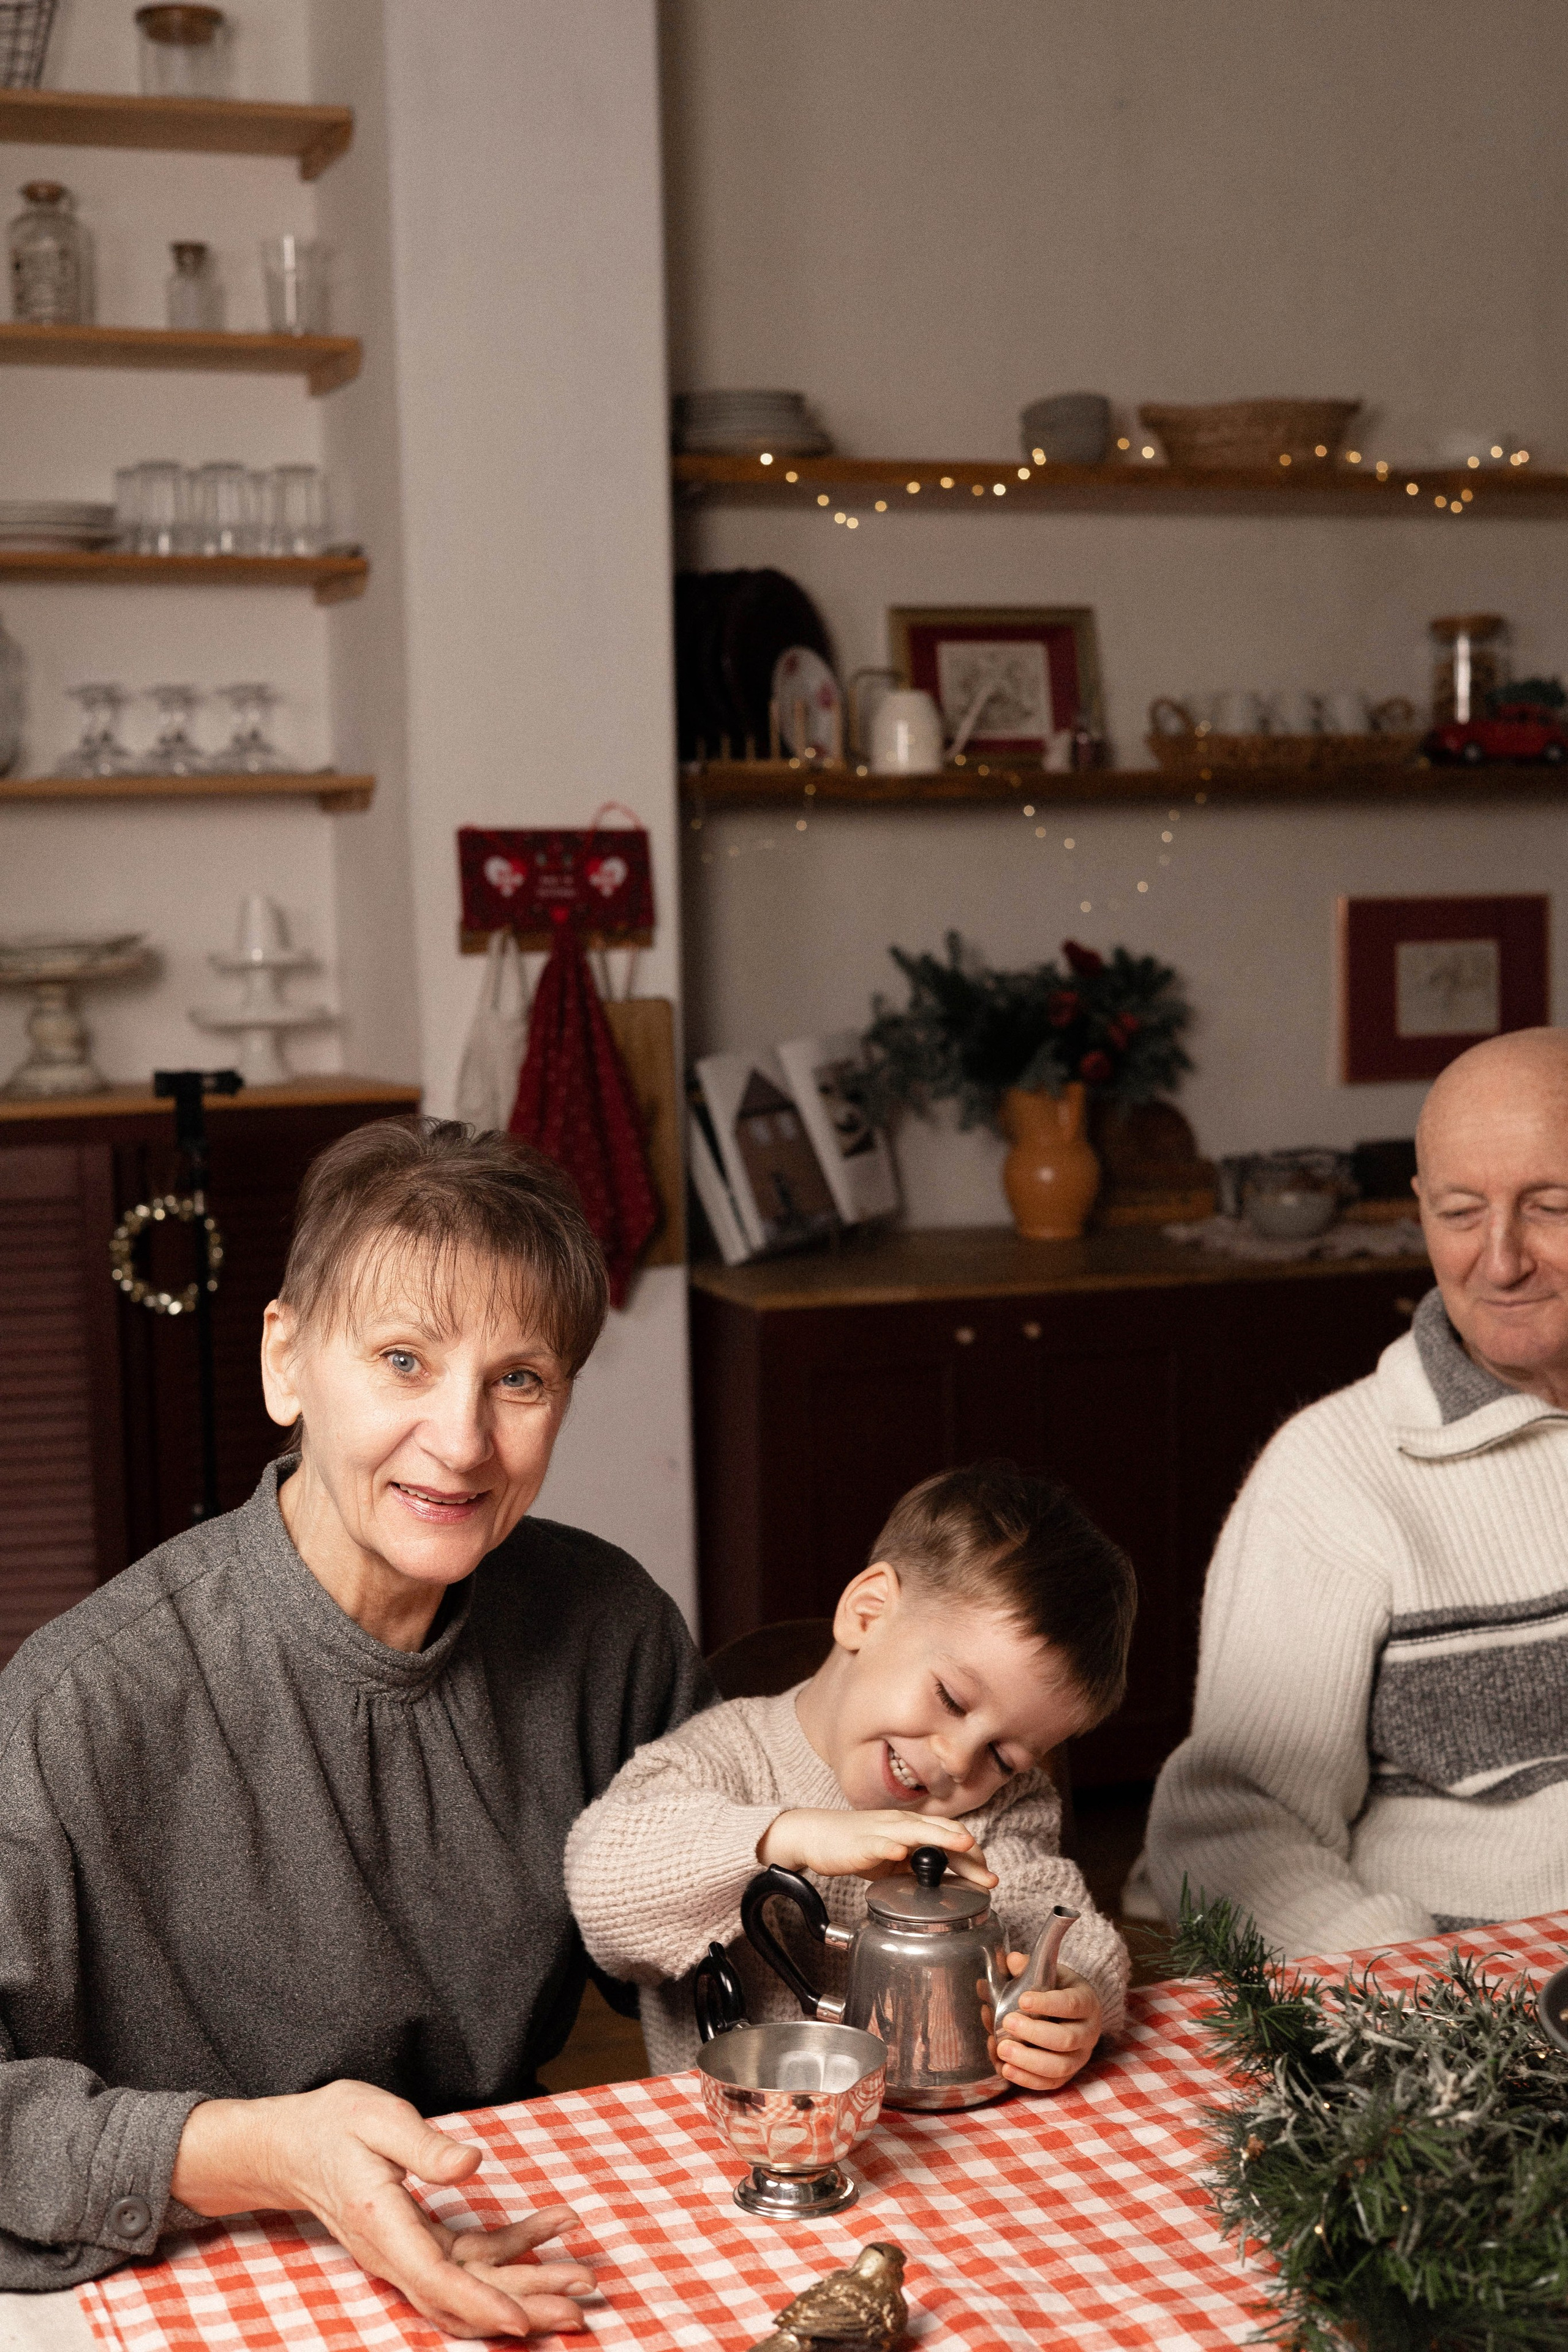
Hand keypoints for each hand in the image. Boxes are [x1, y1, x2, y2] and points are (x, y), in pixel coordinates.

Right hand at [171, 2081, 594, 2337]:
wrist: (292, 2147)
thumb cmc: (334, 2125)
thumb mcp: (376, 2116)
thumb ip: (423, 2144)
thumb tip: (472, 2163)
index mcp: (382, 2223)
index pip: (435, 2277)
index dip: (480, 2302)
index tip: (522, 2321)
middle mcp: (394, 2251)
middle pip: (462, 2296)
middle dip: (522, 2306)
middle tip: (579, 2309)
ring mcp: (405, 2254)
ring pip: (469, 2287)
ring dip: (524, 2290)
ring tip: (577, 2287)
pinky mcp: (417, 2244)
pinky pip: (467, 2261)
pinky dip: (511, 2252)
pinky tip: (550, 2228)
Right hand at [756, 1808, 994, 1886]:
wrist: (816, 1836)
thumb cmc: (856, 1846)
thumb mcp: (894, 1858)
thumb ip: (918, 1865)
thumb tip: (949, 1881)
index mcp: (911, 1828)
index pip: (950, 1836)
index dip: (972, 1856)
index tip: (988, 1877)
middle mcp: (900, 1824)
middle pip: (942, 1832)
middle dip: (969, 1854)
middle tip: (988, 1877)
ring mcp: (881, 1831)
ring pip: (916, 1831)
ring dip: (942, 1839)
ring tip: (964, 1847)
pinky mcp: (860, 1843)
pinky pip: (877, 1843)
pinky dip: (890, 1847)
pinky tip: (900, 1854)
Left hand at [982, 1959, 1101, 2091]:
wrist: (1074, 2012)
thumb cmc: (1058, 1990)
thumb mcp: (1049, 1974)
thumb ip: (1028, 1968)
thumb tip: (1011, 1962)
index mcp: (1086, 2002)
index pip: (1071, 2005)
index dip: (1047, 2004)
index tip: (1022, 2000)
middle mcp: (1088, 2032)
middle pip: (1066, 2039)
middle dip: (1034, 2033)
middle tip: (1007, 2022)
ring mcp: (1079, 2058)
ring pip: (1059, 2067)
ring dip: (1028, 2061)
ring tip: (1002, 2049)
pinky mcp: (1067, 2076)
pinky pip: (1050, 2084)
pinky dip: (1026, 2079)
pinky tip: (1005, 2068)